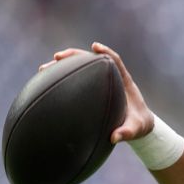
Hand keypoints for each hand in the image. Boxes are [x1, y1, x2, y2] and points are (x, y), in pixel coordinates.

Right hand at [38, 42, 154, 142]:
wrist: (139, 126)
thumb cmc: (138, 125)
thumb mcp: (136, 129)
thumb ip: (127, 132)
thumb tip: (114, 137)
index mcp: (124, 83)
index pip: (115, 61)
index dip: (105, 52)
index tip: (94, 46)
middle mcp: (112, 79)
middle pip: (92, 61)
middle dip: (75, 56)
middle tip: (57, 56)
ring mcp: (101, 83)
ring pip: (82, 70)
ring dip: (64, 67)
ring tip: (44, 69)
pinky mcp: (94, 91)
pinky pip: (79, 82)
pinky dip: (65, 80)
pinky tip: (48, 83)